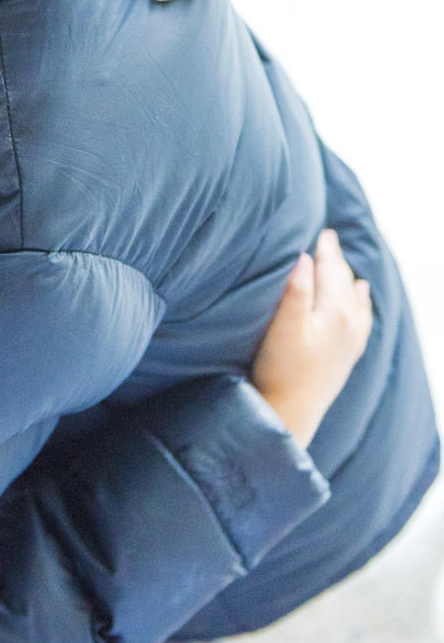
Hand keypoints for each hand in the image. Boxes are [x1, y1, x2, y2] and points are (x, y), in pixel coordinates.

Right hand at [251, 229, 373, 447]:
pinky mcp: (348, 356)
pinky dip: (361, 303)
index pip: (331, 270)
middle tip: (328, 239)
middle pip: (345, 282)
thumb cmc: (280, 368)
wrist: (291, 412)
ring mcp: (352, 341)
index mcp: (335, 311)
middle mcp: (350, 323)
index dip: (326, 250)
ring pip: (355, 299)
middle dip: (336, 260)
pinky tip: (361, 299)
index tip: (323, 231)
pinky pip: (362, 319)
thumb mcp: (283, 325)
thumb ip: (295, 290)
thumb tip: (304, 258)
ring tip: (343, 265)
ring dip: (348, 279)